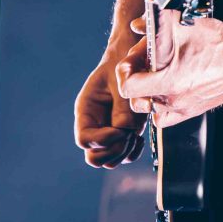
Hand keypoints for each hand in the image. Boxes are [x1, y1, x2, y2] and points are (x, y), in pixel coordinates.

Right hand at [75, 30, 148, 167]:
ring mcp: (108, 133)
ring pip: (109, 161)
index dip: (102, 139)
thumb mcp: (120, 81)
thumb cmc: (122, 67)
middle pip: (94, 157)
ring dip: (124, 152)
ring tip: (135, 135)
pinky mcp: (123, 135)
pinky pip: (123, 156)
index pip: (84, 139)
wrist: (131, 60)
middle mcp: (94, 126)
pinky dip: (132, 152)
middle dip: (114, 149)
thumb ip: (122, 106)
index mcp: (86, 112)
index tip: (120, 128)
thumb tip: (124, 130)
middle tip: (129, 133)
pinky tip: (138, 138)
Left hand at [116, 13, 222, 128]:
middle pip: (137, 99)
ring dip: (148, 94)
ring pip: (151, 109)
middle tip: (145, 64)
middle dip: (136, 80)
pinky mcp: (195, 111)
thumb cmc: (219, 41)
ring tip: (156, 77)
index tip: (131, 62)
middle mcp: (174, 100)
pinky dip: (162, 107)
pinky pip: (167, 118)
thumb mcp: (184, 24)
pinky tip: (168, 90)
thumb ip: (154, 23)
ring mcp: (185, 109)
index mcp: (169, 82)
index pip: (128, 88)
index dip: (125, 73)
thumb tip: (135, 24)